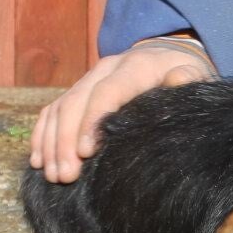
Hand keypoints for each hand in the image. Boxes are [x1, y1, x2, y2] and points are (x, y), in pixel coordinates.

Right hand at [30, 40, 215, 182]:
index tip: (84, 152)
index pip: (107, 92)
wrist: (167, 57)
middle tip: (65, 176)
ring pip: (59, 108)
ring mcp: (88, 80)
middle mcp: (105, 69)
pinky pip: (51, 111)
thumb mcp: (193, 76)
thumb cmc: (183, 78)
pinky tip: (39, 161)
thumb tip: (177, 80)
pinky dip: (43, 136)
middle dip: (66, 140)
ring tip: (53, 176)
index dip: (91, 120)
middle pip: (76, 102)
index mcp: (135, 66)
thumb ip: (186, 80)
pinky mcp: (77, 91)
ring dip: (52, 143)